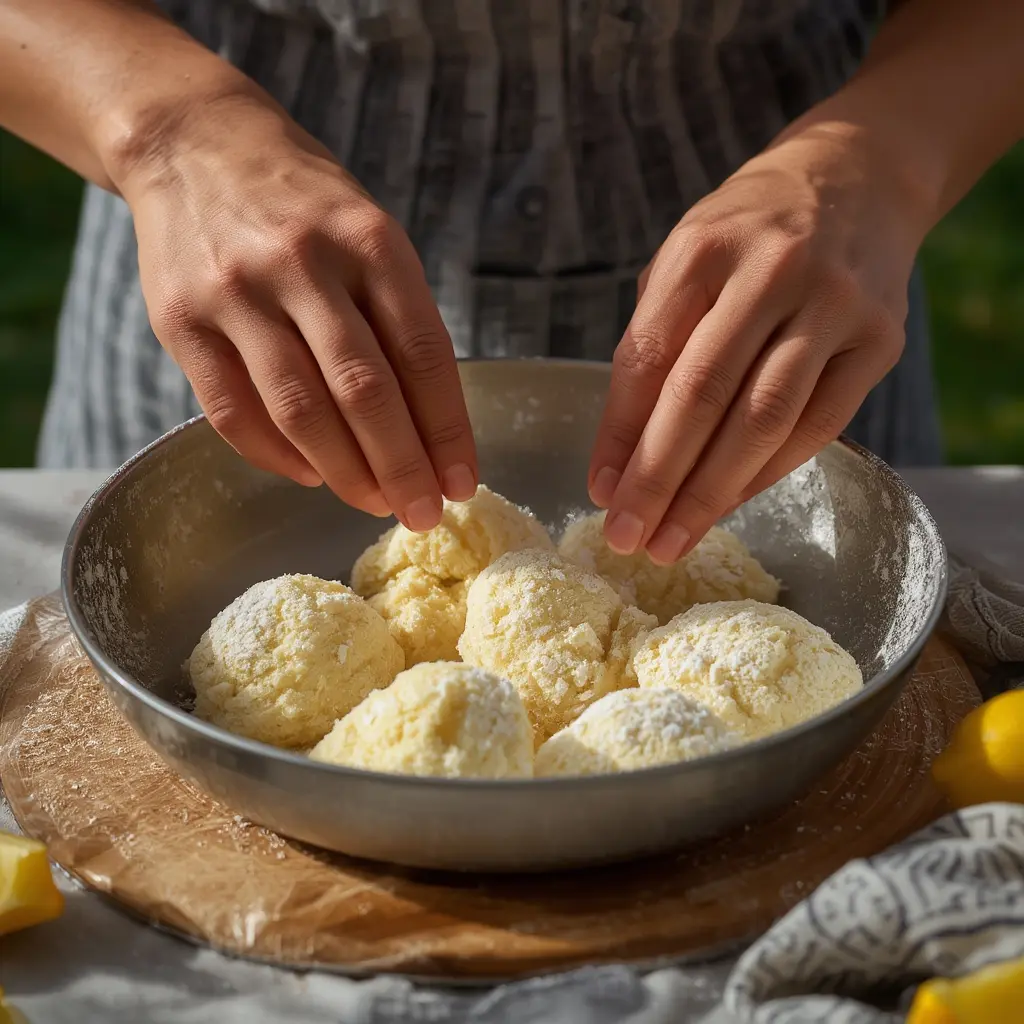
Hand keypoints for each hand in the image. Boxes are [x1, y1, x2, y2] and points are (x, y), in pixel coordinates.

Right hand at [118, 91, 475, 530]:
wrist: (194, 144)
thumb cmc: (305, 203)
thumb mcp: (370, 234)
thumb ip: (398, 318)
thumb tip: (431, 428)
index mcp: (368, 240)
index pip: (422, 352)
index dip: (447, 428)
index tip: (463, 481)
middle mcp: (302, 264)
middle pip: (364, 391)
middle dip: (402, 466)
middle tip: (423, 513)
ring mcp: (236, 293)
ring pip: (300, 411)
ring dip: (346, 473)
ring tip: (375, 503)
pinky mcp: (181, 322)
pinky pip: (234, 414)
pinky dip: (279, 457)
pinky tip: (313, 475)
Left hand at [588, 120, 930, 562]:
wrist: (859, 177)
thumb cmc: (748, 233)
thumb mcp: (685, 260)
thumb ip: (653, 344)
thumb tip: (619, 461)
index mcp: (704, 248)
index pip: (650, 358)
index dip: (620, 435)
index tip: (599, 492)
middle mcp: (772, 271)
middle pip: (703, 396)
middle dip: (659, 478)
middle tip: (627, 537)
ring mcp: (833, 305)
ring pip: (763, 420)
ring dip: (710, 493)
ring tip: (671, 541)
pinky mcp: (879, 340)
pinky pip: (817, 426)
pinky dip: (766, 474)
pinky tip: (728, 504)